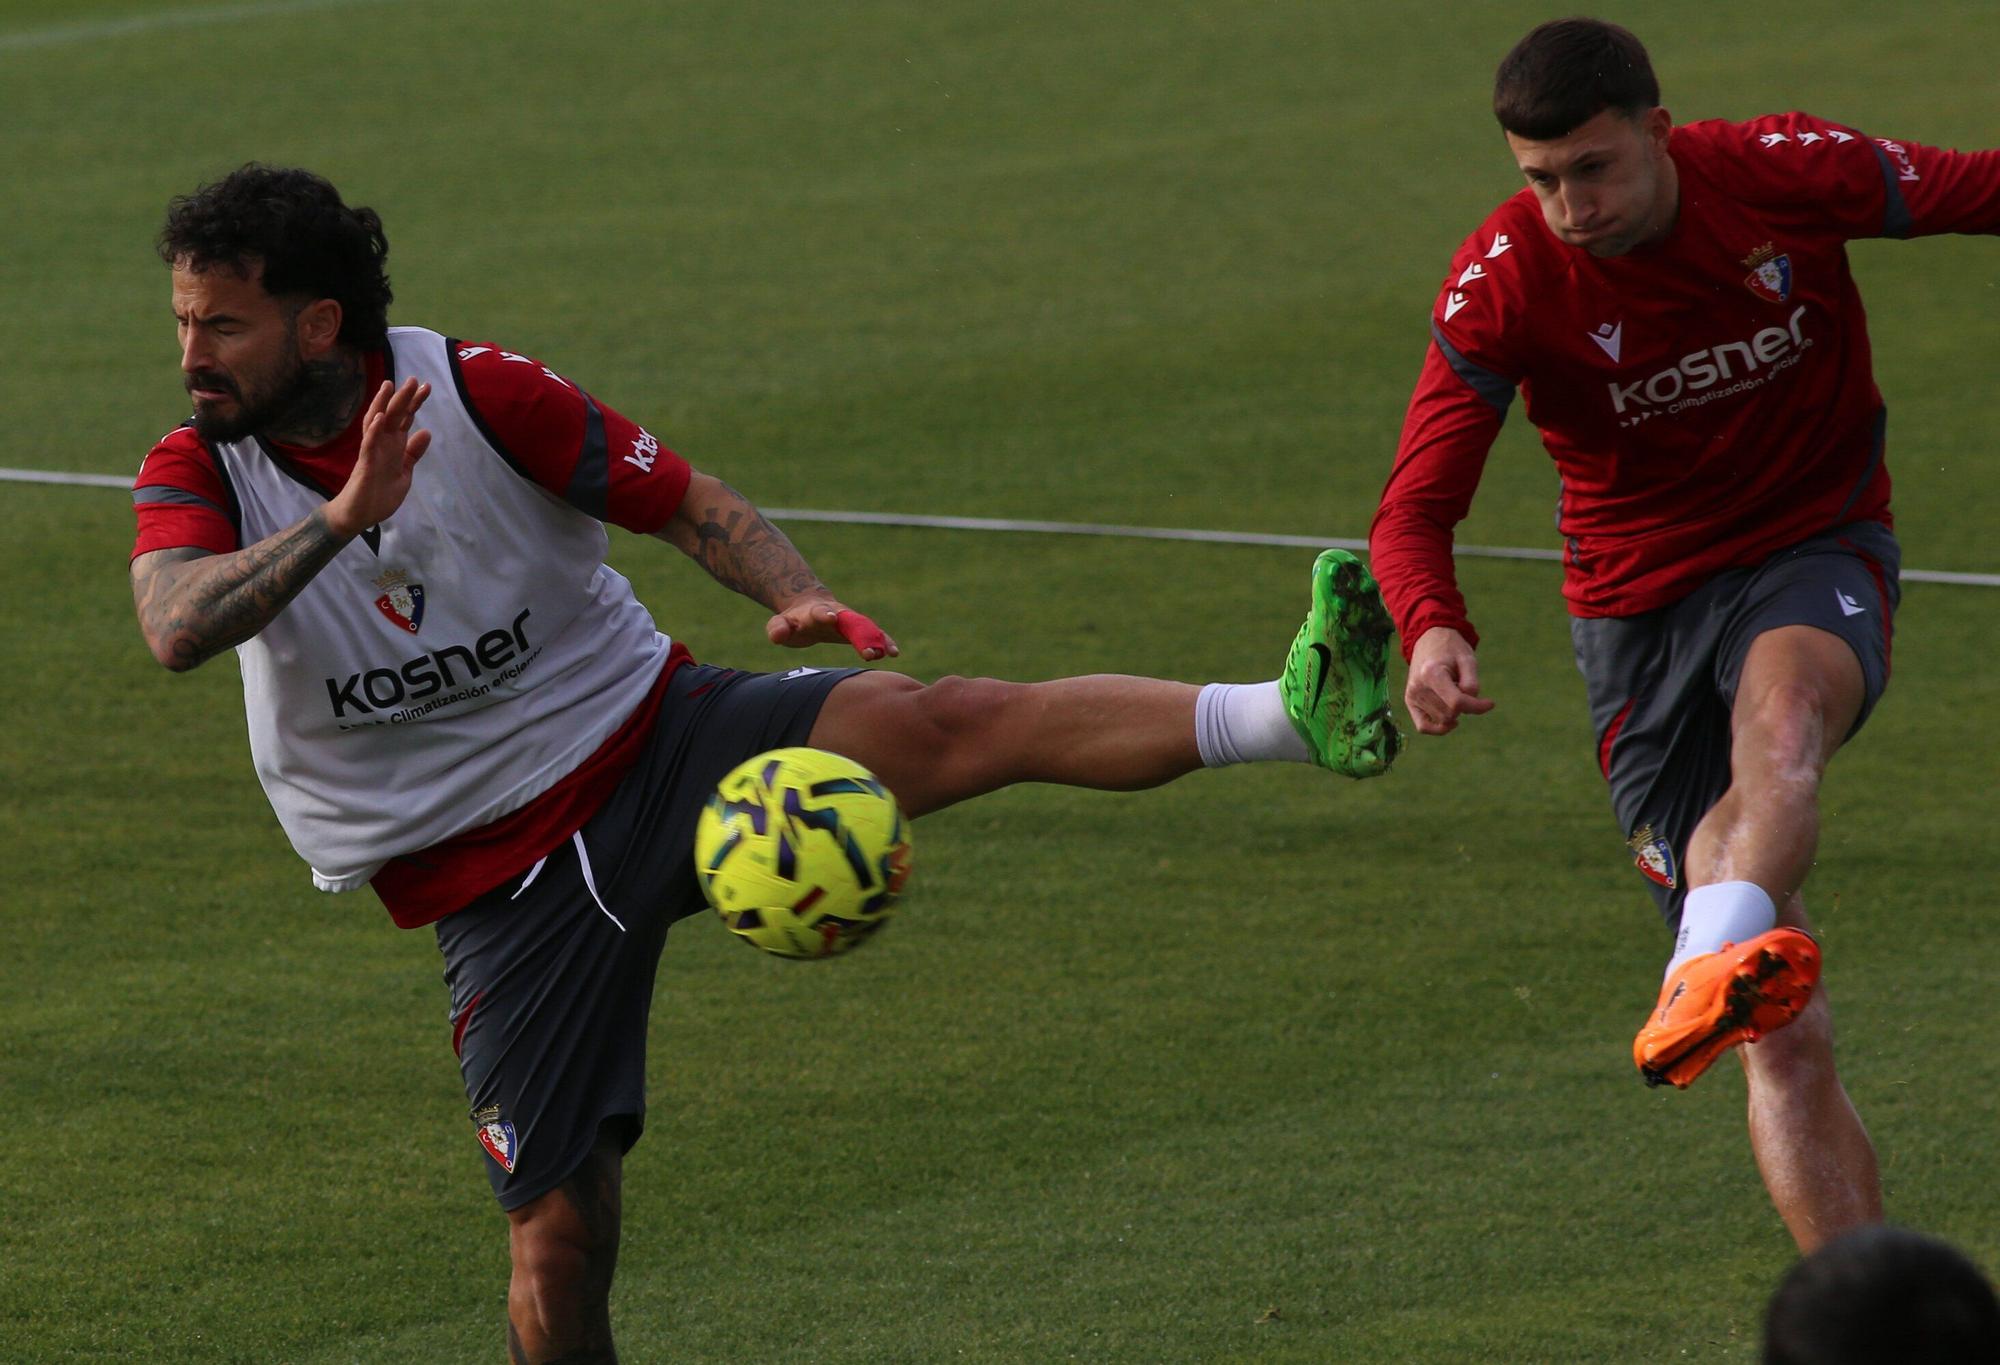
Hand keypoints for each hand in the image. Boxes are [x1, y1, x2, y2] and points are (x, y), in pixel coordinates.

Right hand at [326, 379, 431, 537]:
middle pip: (393, 415)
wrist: (360, 515)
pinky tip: (381, 416)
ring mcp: (372, 451)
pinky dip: (375, 430)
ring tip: (391, 386)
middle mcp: (382, 443)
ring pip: (377, 422)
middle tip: (413, 379)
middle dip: (403, 397)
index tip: (426, 386)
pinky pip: (368, 444)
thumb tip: (427, 431)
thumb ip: (413, 453)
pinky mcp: (365, 464)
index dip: (414, 403)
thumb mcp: (404, 472)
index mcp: (393, 445)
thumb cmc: (380, 493)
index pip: (404, 419)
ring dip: (384, 404)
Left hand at [766, 600, 899, 661]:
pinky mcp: (858, 630)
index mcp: (815, 612)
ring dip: (877, 640)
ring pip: (866, 628)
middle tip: (870, 651)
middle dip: (861, 634)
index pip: (819, 612)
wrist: (808, 608)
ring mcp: (850, 621)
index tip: (831, 618)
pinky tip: (894, 653)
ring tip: (889, 653)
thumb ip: (777, 629)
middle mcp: (838, 614)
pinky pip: (873, 635)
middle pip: (850, 622)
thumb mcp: (779, 624)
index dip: (824, 615)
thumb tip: (777, 635)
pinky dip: (883, 642)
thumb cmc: (792, 621)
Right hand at [1404, 625, 1495, 734]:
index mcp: (1432, 673)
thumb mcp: (1467, 659)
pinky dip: (1439, 728)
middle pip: (1450, 713)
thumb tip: (1469, 704)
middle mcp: (1418, 687)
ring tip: (1453, 692)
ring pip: (1441, 719)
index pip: (1457, 702)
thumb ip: (1471, 682)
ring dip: (1454, 711)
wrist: (1429, 640)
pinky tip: (1451, 721)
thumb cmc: (1451, 649)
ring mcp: (1412, 695)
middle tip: (1466, 689)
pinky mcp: (1410, 701)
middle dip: (1465, 706)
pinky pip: (1423, 727)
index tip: (1490, 703)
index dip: (1477, 706)